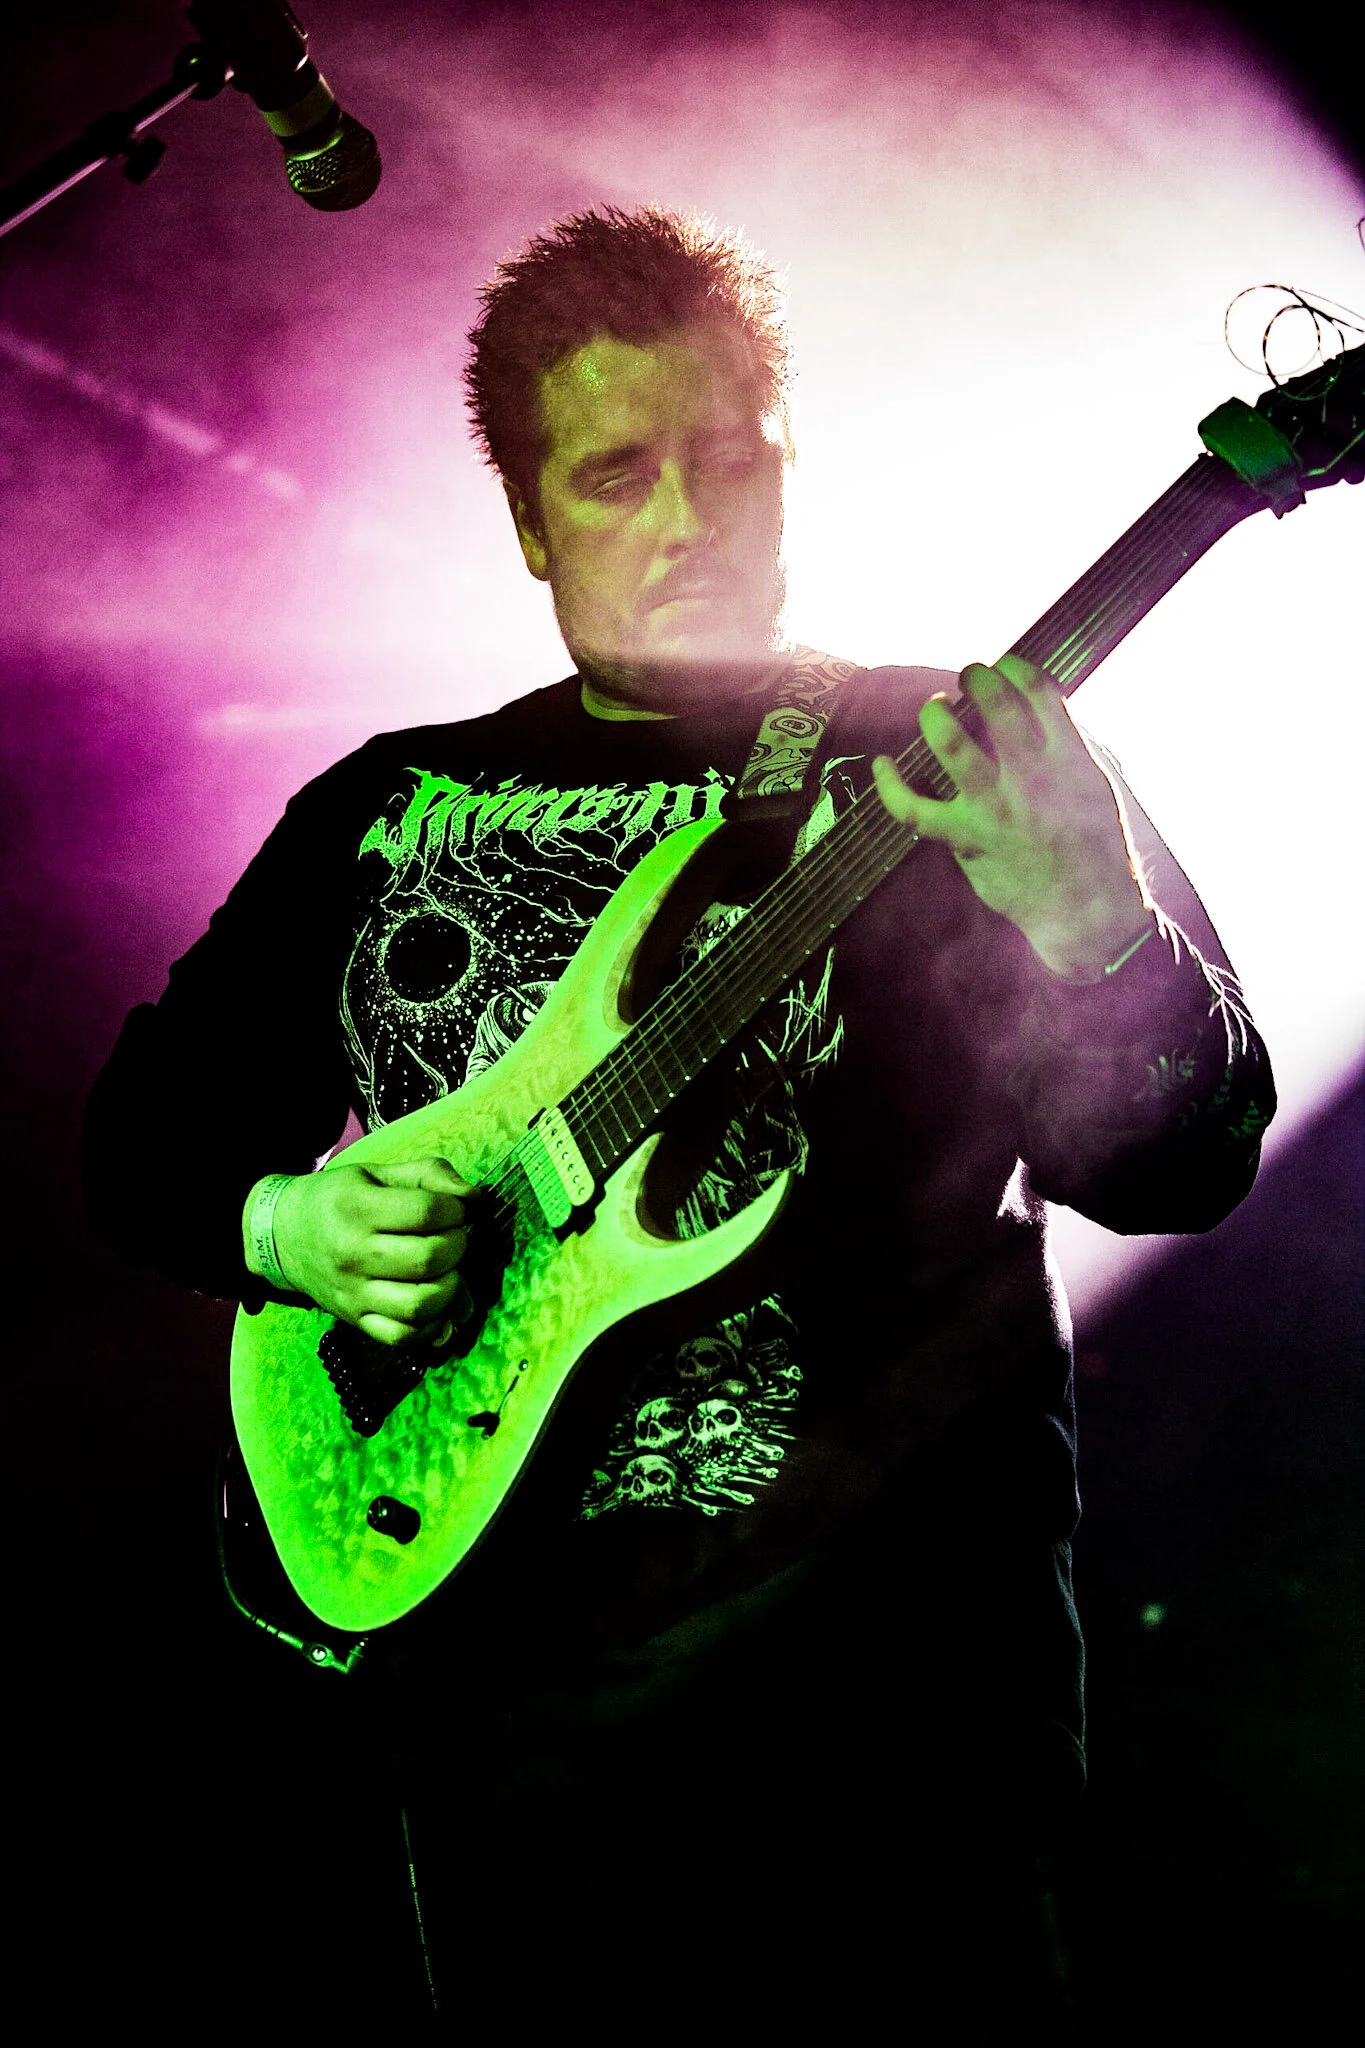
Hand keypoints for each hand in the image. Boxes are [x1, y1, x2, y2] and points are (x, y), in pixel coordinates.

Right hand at [266, 1157, 473, 1346]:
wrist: (282, 1235)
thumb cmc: (337, 1199)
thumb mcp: (377, 1173)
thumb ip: (429, 1175)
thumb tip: (475, 1199)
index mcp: (358, 1208)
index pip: (428, 1212)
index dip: (457, 1210)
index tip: (455, 1210)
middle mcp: (353, 1254)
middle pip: (428, 1260)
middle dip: (458, 1246)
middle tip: (453, 1238)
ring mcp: (353, 1293)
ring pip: (419, 1305)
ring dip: (451, 1290)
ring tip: (450, 1273)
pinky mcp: (354, 1320)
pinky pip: (401, 1337)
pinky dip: (431, 1329)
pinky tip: (439, 1309)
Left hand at [871, 655, 1151, 979]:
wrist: (1085, 909)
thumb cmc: (1093, 845)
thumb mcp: (1096, 786)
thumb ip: (1067, 746)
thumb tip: (1039, 707)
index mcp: (1069, 760)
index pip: (1041, 692)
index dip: (1016, 668)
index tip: (1005, 666)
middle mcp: (1032, 780)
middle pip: (998, 708)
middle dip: (978, 679)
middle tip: (969, 676)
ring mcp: (996, 809)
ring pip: (953, 747)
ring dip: (937, 717)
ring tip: (934, 708)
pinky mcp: (967, 839)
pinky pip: (915, 809)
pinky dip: (891, 785)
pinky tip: (882, 765)